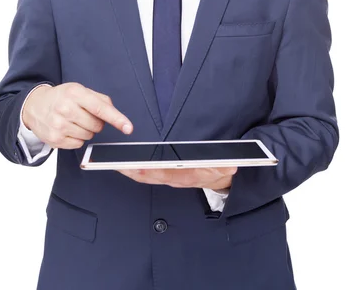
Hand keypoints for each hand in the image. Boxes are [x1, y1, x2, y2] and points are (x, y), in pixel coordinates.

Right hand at [22, 82, 132, 148]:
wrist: (34, 106)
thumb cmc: (61, 97)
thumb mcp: (79, 90)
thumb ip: (99, 99)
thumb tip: (114, 112)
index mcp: (75, 93)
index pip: (100, 108)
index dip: (117, 119)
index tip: (128, 127)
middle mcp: (66, 109)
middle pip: (97, 125)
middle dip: (97, 123)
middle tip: (85, 115)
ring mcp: (59, 125)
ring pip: (88, 136)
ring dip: (86, 130)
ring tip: (74, 121)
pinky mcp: (55, 139)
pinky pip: (78, 144)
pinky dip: (77, 138)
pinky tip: (68, 129)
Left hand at [118, 166, 237, 190]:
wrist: (220, 181)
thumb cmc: (219, 170)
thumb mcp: (225, 167)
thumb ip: (225, 166)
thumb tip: (229, 164)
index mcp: (186, 175)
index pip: (165, 172)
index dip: (150, 170)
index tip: (138, 165)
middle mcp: (174, 178)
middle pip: (149, 176)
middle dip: (131, 170)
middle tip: (116, 163)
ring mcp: (169, 179)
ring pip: (145, 177)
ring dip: (130, 171)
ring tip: (115, 163)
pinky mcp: (166, 177)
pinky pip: (147, 176)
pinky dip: (135, 171)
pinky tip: (126, 166)